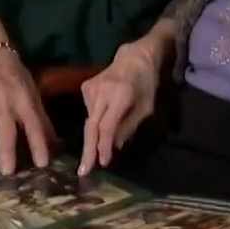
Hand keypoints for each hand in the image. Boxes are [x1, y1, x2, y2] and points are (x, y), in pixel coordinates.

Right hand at [0, 48, 55, 174]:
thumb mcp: (34, 94)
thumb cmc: (17, 77)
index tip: (42, 163)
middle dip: (6, 152)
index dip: (38, 144)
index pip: (33, 125)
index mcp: (23, 101)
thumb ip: (42, 120)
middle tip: (8, 173)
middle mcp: (3, 104)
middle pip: (5, 131)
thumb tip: (57, 145)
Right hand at [78, 42, 159, 174]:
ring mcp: (90, 88)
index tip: (103, 163)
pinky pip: (88, 111)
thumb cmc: (146, 83)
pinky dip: (93, 123)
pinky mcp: (85, 87)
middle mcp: (102, 91)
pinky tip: (100, 123)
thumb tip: (114, 147)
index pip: (107, 126)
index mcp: (120, 95)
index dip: (104, 146)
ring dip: (92, 138)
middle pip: (92, 126)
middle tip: (83, 171)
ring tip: (93, 155)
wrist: (134, 57)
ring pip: (89, 120)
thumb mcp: (146, 108)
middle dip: (88, 150)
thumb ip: (129, 127)